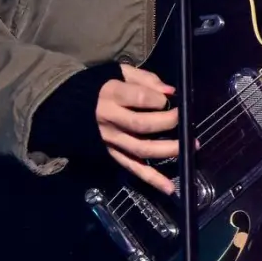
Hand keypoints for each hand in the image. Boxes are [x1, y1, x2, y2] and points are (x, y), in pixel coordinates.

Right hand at [97, 65, 179, 193]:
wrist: (72, 106)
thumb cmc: (104, 86)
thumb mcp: (122, 73)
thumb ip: (147, 80)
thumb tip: (171, 91)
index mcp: (111, 94)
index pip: (138, 98)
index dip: (158, 99)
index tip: (172, 98)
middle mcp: (109, 119)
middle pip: (141, 125)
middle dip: (168, 122)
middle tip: (185, 120)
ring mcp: (111, 140)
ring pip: (141, 149)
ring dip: (168, 150)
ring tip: (190, 146)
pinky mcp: (113, 154)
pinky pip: (133, 168)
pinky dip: (152, 179)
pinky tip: (169, 187)